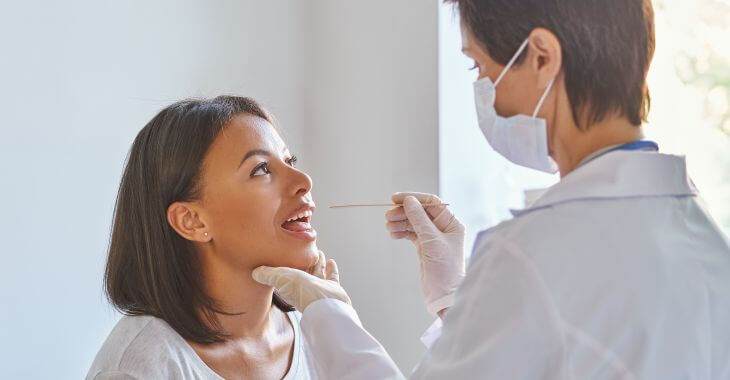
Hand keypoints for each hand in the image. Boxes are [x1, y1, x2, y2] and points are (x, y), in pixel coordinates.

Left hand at [252, 250, 350, 310]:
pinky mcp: (333, 288)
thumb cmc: (302, 291)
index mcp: (290, 286)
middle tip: (304, 251)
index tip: (285, 254)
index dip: (286, 264)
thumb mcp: (280, 277)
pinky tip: (330, 261)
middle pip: (303, 271)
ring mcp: (319, 288)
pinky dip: (330, 268)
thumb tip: (254, 272)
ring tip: (318, 253)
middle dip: (303, 262)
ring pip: (317, 272)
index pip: (286, 273)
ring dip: (317, 262)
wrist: (326, 304)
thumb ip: (267, 274)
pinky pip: (331, 275)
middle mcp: (305, 287)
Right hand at [386, 192, 465, 315]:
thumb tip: (409, 201)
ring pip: (413, 223)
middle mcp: (443, 228)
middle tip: (388, 216)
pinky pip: (411, 234)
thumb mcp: (431, 240)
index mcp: (451, 223)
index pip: (431, 202)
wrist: (444, 295)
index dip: (413, 198)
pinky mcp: (425, 247)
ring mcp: (433, 238)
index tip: (395, 199)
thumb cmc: (445, 269)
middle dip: (403, 212)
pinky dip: (401, 232)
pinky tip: (393, 234)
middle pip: (420, 212)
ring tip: (388, 227)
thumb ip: (419, 219)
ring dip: (400, 222)